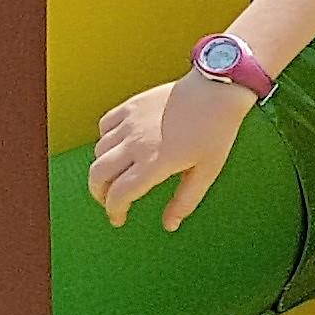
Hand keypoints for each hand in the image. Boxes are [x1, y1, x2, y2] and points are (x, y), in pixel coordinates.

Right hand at [88, 71, 252, 230]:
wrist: (216, 89)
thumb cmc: (216, 131)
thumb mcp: (207, 171)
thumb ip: (185, 201)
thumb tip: (169, 225)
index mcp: (155, 162)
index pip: (120, 194)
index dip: (114, 211)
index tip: (119, 219)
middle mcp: (136, 143)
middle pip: (98, 175)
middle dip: (99, 194)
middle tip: (111, 201)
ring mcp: (130, 123)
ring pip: (99, 152)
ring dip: (103, 168)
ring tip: (119, 174)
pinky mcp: (130, 106)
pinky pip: (104, 127)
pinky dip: (106, 141)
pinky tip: (121, 147)